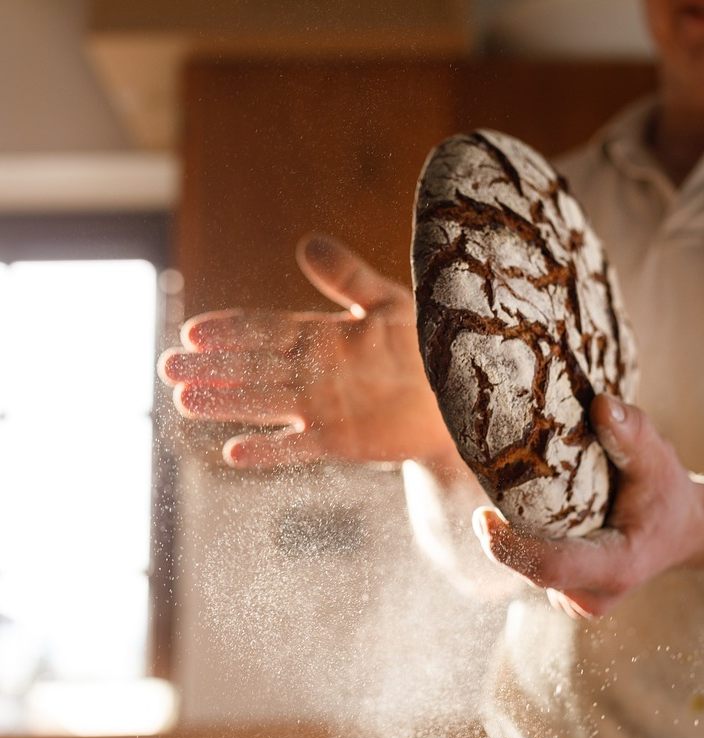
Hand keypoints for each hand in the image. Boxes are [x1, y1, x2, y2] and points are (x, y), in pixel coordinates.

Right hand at [159, 234, 456, 467]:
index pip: (265, 329)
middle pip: (253, 367)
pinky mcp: (339, 440)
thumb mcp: (389, 303)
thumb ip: (348, 277)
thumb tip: (306, 242)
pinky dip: (269, 451)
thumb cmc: (427, 343)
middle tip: (168, 367)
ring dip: (226, 403)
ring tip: (184, 400)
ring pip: (264, 403)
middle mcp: (313, 372)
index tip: (193, 330)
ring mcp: (322, 407)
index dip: (231, 330)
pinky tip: (234, 453)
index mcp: (321, 336)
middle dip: (211, 367)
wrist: (458, 396)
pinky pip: (298, 447)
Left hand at [472, 394, 703, 616]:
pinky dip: (521, 538)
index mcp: (617, 567)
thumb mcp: (659, 460)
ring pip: (526, 567)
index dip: (511, 548)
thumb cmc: (668, 494)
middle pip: (530, 566)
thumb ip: (632, 434)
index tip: (482, 516)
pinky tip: (528, 509)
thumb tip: (601, 404)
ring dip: (512, 533)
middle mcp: (592, 594)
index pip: (552, 567)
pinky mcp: (564, 592)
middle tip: (491, 481)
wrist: (682, 530)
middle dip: (504, 531)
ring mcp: (576, 599)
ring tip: (512, 490)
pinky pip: (529, 566)